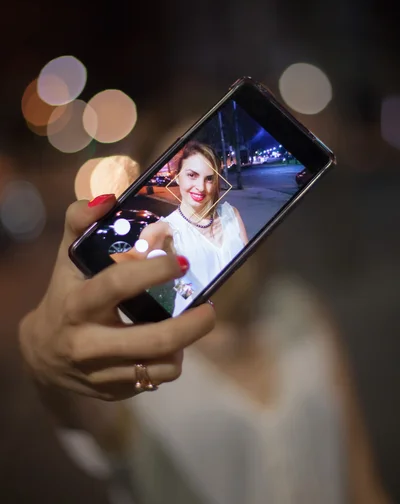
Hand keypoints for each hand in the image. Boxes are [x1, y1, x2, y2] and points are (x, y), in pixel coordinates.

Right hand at [19, 195, 214, 400]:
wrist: (42, 354)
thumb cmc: (64, 295)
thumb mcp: (66, 259)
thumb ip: (80, 223)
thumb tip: (108, 198)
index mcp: (78, 304)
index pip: (118, 285)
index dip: (153, 271)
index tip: (182, 262)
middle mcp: (88, 343)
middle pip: (154, 340)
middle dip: (192, 325)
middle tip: (210, 308)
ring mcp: (102, 373)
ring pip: (161, 366)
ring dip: (184, 344)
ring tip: (189, 323)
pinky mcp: (113, 391)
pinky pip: (155, 379)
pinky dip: (169, 361)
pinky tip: (167, 344)